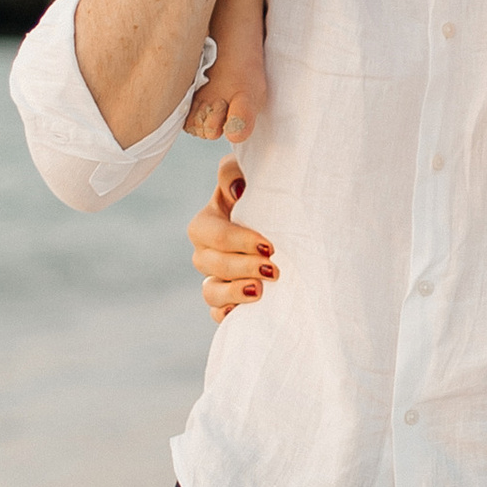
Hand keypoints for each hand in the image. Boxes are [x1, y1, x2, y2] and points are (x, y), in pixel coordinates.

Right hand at [188, 159, 276, 319]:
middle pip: (212, 264)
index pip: (211, 233)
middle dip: (243, 267)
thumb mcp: (250, 174)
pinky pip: (217, 313)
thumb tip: (237, 188)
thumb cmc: (264, 196)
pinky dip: (228, 314)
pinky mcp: (226, 300)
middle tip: (274, 269)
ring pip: (210, 292)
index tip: (269, 246)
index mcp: (207, 222)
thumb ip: (234, 171)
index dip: (238, 242)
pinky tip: (248, 311)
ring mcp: (213, 278)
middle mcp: (205, 252)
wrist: (282, 227)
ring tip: (261, 291)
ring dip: (235, 293)